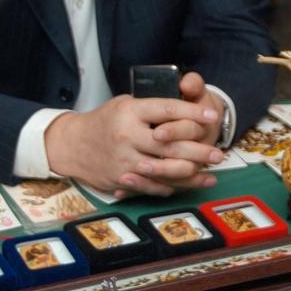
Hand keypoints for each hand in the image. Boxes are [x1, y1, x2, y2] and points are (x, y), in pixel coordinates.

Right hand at [44, 82, 222, 198]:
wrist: (72, 145)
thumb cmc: (105, 121)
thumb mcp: (125, 103)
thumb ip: (152, 107)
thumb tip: (186, 106)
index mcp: (130, 111)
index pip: (167, 110)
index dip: (192, 112)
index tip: (212, 116)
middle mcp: (127, 135)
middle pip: (170, 144)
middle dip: (198, 150)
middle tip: (218, 154)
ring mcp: (124, 160)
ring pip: (165, 170)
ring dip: (191, 174)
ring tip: (211, 173)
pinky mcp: (122, 179)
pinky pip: (153, 186)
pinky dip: (174, 186)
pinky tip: (191, 184)